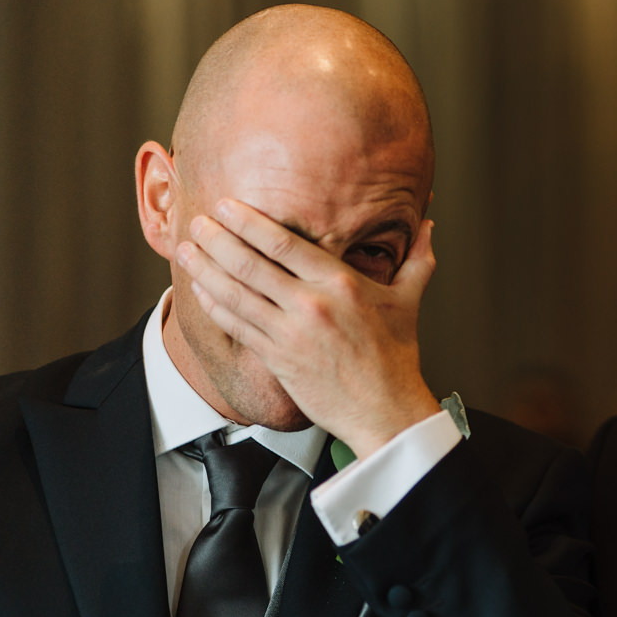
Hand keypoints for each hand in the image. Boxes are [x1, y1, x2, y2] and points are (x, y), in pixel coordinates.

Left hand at [176, 199, 440, 458]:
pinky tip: (200, 289)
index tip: (227, 206)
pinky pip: (238, 326)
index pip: (285, 244)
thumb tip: (430, 225)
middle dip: (218, 239)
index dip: (249, 222)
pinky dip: (215, 305)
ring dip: (206, 269)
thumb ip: (417, 258)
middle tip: (198, 221)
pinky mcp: (278, 358)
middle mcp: (311, 305)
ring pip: (237, 294)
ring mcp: (291, 333)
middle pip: (251, 264)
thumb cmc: (397, 356)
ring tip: (186, 249)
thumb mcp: (409, 300)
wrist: (387, 410)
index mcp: (341, 283)